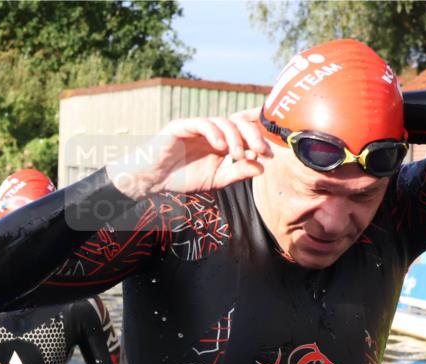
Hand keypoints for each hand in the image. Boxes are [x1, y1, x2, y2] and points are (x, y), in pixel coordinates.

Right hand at [107, 108, 269, 199]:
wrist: (152, 180)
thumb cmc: (181, 178)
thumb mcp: (215, 180)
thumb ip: (237, 173)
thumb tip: (261, 167)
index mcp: (221, 140)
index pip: (244, 128)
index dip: (259, 128)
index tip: (274, 142)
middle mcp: (211, 130)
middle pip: (238, 122)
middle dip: (253, 135)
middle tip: (261, 151)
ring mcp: (197, 126)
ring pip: (223, 121)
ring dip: (235, 138)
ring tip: (237, 155)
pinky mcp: (181, 126)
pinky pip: (202, 124)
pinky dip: (214, 133)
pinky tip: (219, 147)